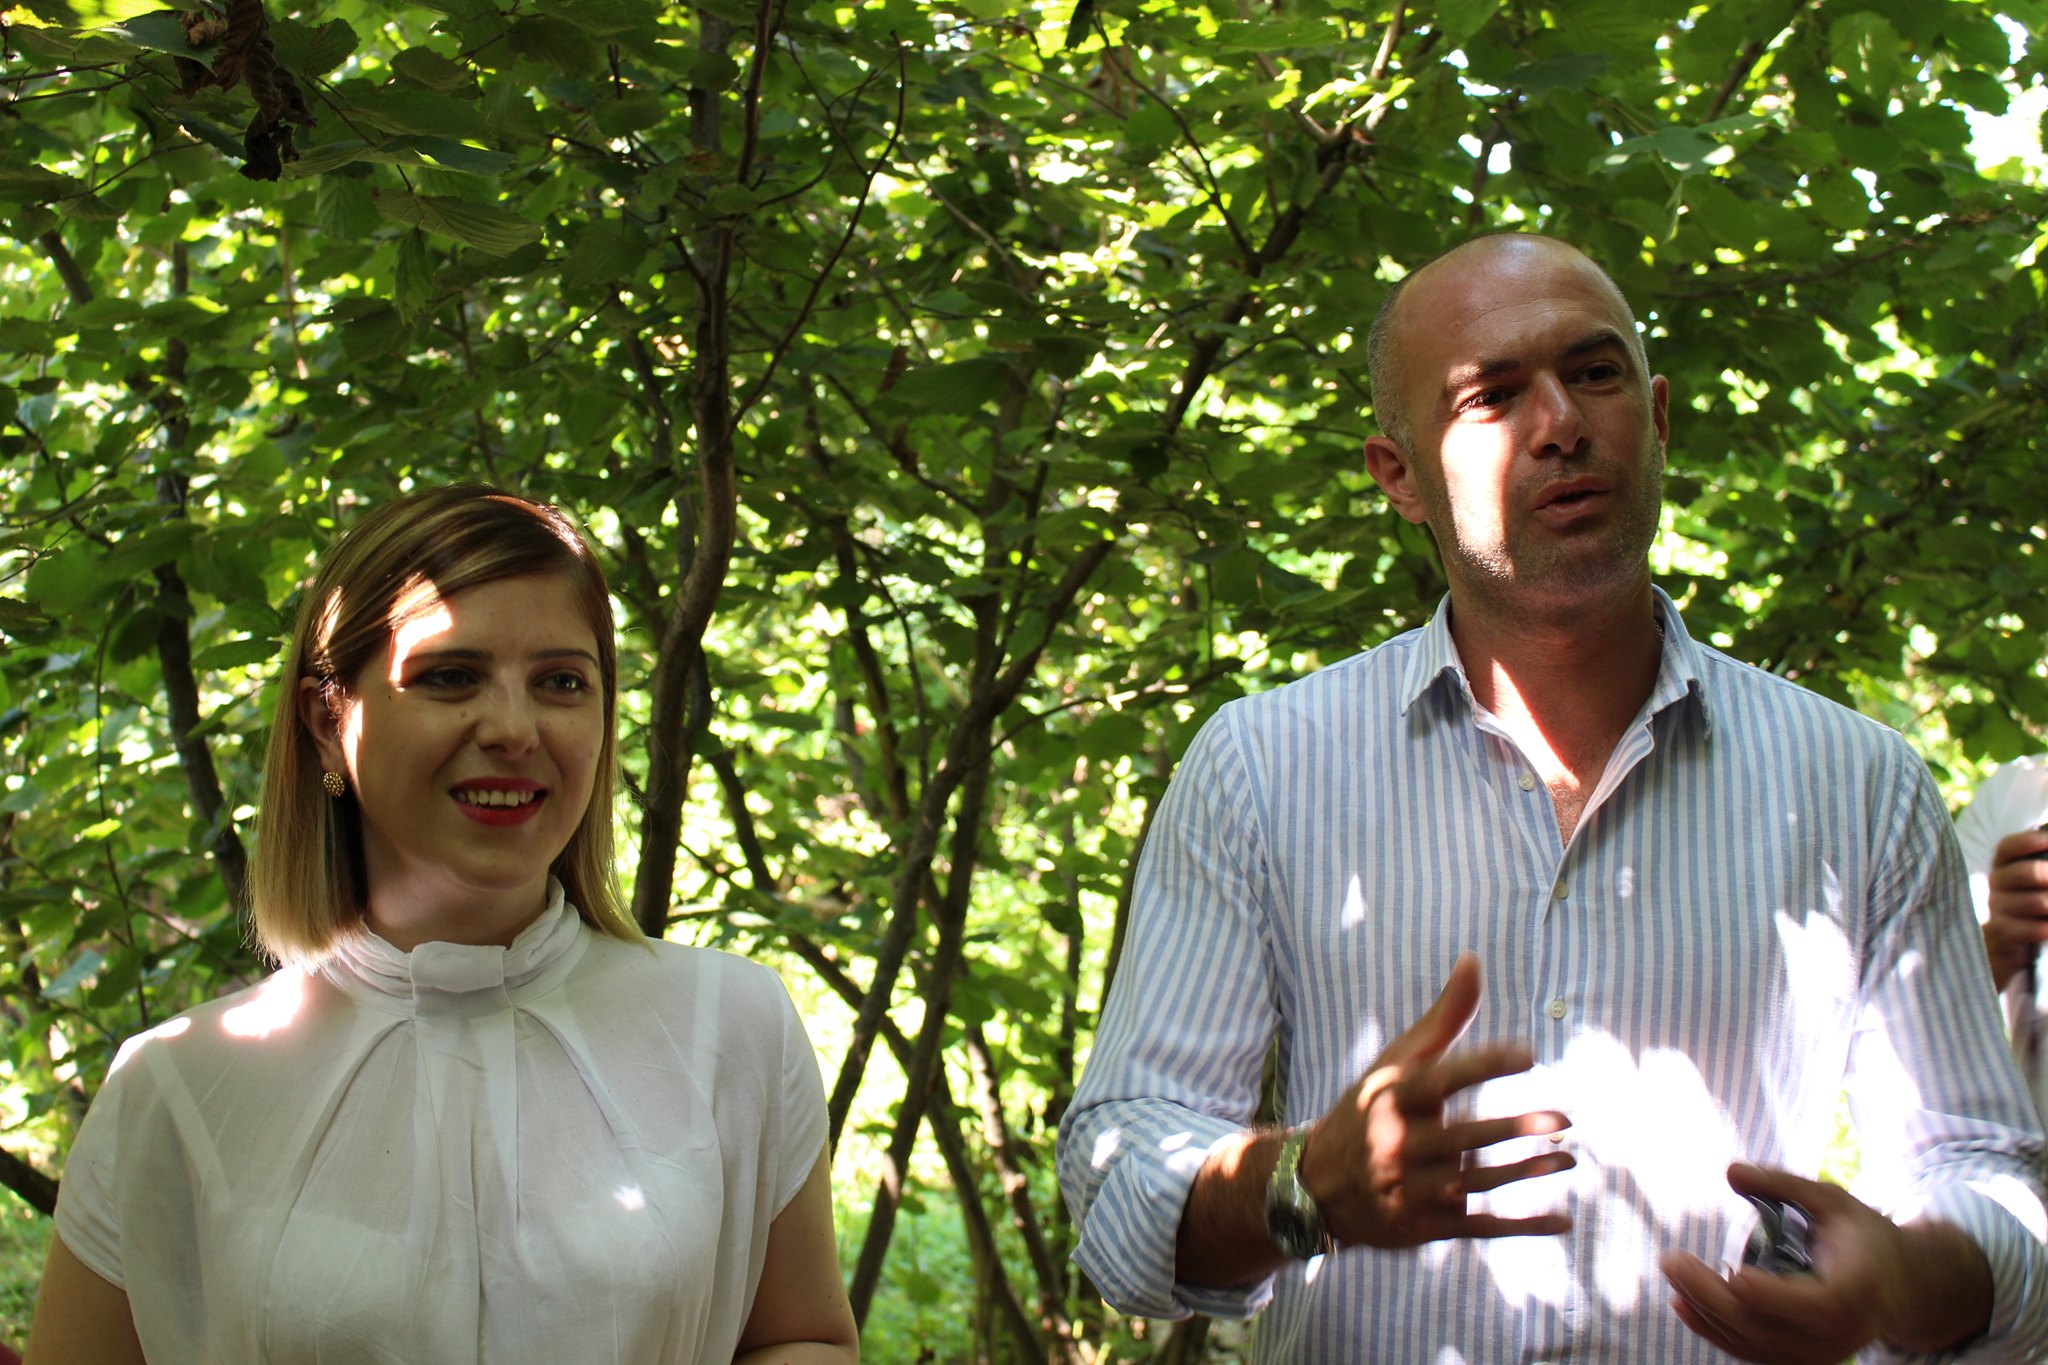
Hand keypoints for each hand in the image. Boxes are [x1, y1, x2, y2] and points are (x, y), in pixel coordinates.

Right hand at [1300, 951, 1572, 1247]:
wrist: (1318, 1185)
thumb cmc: (1370, 1108)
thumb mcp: (1396, 1062)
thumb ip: (1444, 1017)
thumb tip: (1474, 958)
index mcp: (1392, 1098)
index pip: (1441, 1079)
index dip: (1483, 1066)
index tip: (1529, 1053)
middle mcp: (1397, 1145)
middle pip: (1462, 1137)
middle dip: (1512, 1130)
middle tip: (1561, 1119)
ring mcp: (1410, 1190)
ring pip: (1477, 1183)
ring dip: (1525, 1173)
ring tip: (1568, 1158)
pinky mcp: (1424, 1226)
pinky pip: (1479, 1228)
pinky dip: (1522, 1227)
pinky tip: (1562, 1220)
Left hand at [1660, 1164, 1990, 1363]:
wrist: (1898, 1288)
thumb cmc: (1862, 1236)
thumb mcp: (1832, 1201)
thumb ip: (1783, 1185)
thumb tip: (1731, 1171)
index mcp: (1857, 1293)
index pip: (1816, 1305)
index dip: (1773, 1295)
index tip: (1734, 1271)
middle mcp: (1839, 1334)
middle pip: (1767, 1326)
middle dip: (1713, 1295)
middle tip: (1671, 1260)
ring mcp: (1818, 1354)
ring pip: (1753, 1343)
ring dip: (1705, 1311)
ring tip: (1671, 1272)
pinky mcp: (1799, 1359)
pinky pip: (1752, 1351)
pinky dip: (1715, 1329)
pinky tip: (1684, 1303)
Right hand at [1984, 829, 2047, 991]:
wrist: (2001, 952)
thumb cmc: (2023, 913)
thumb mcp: (2029, 889)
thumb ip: (2039, 873)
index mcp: (2002, 868)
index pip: (2009, 847)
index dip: (2030, 841)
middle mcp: (1996, 885)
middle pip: (2027, 872)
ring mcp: (1996, 910)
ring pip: (2037, 902)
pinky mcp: (2001, 934)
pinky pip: (2034, 929)